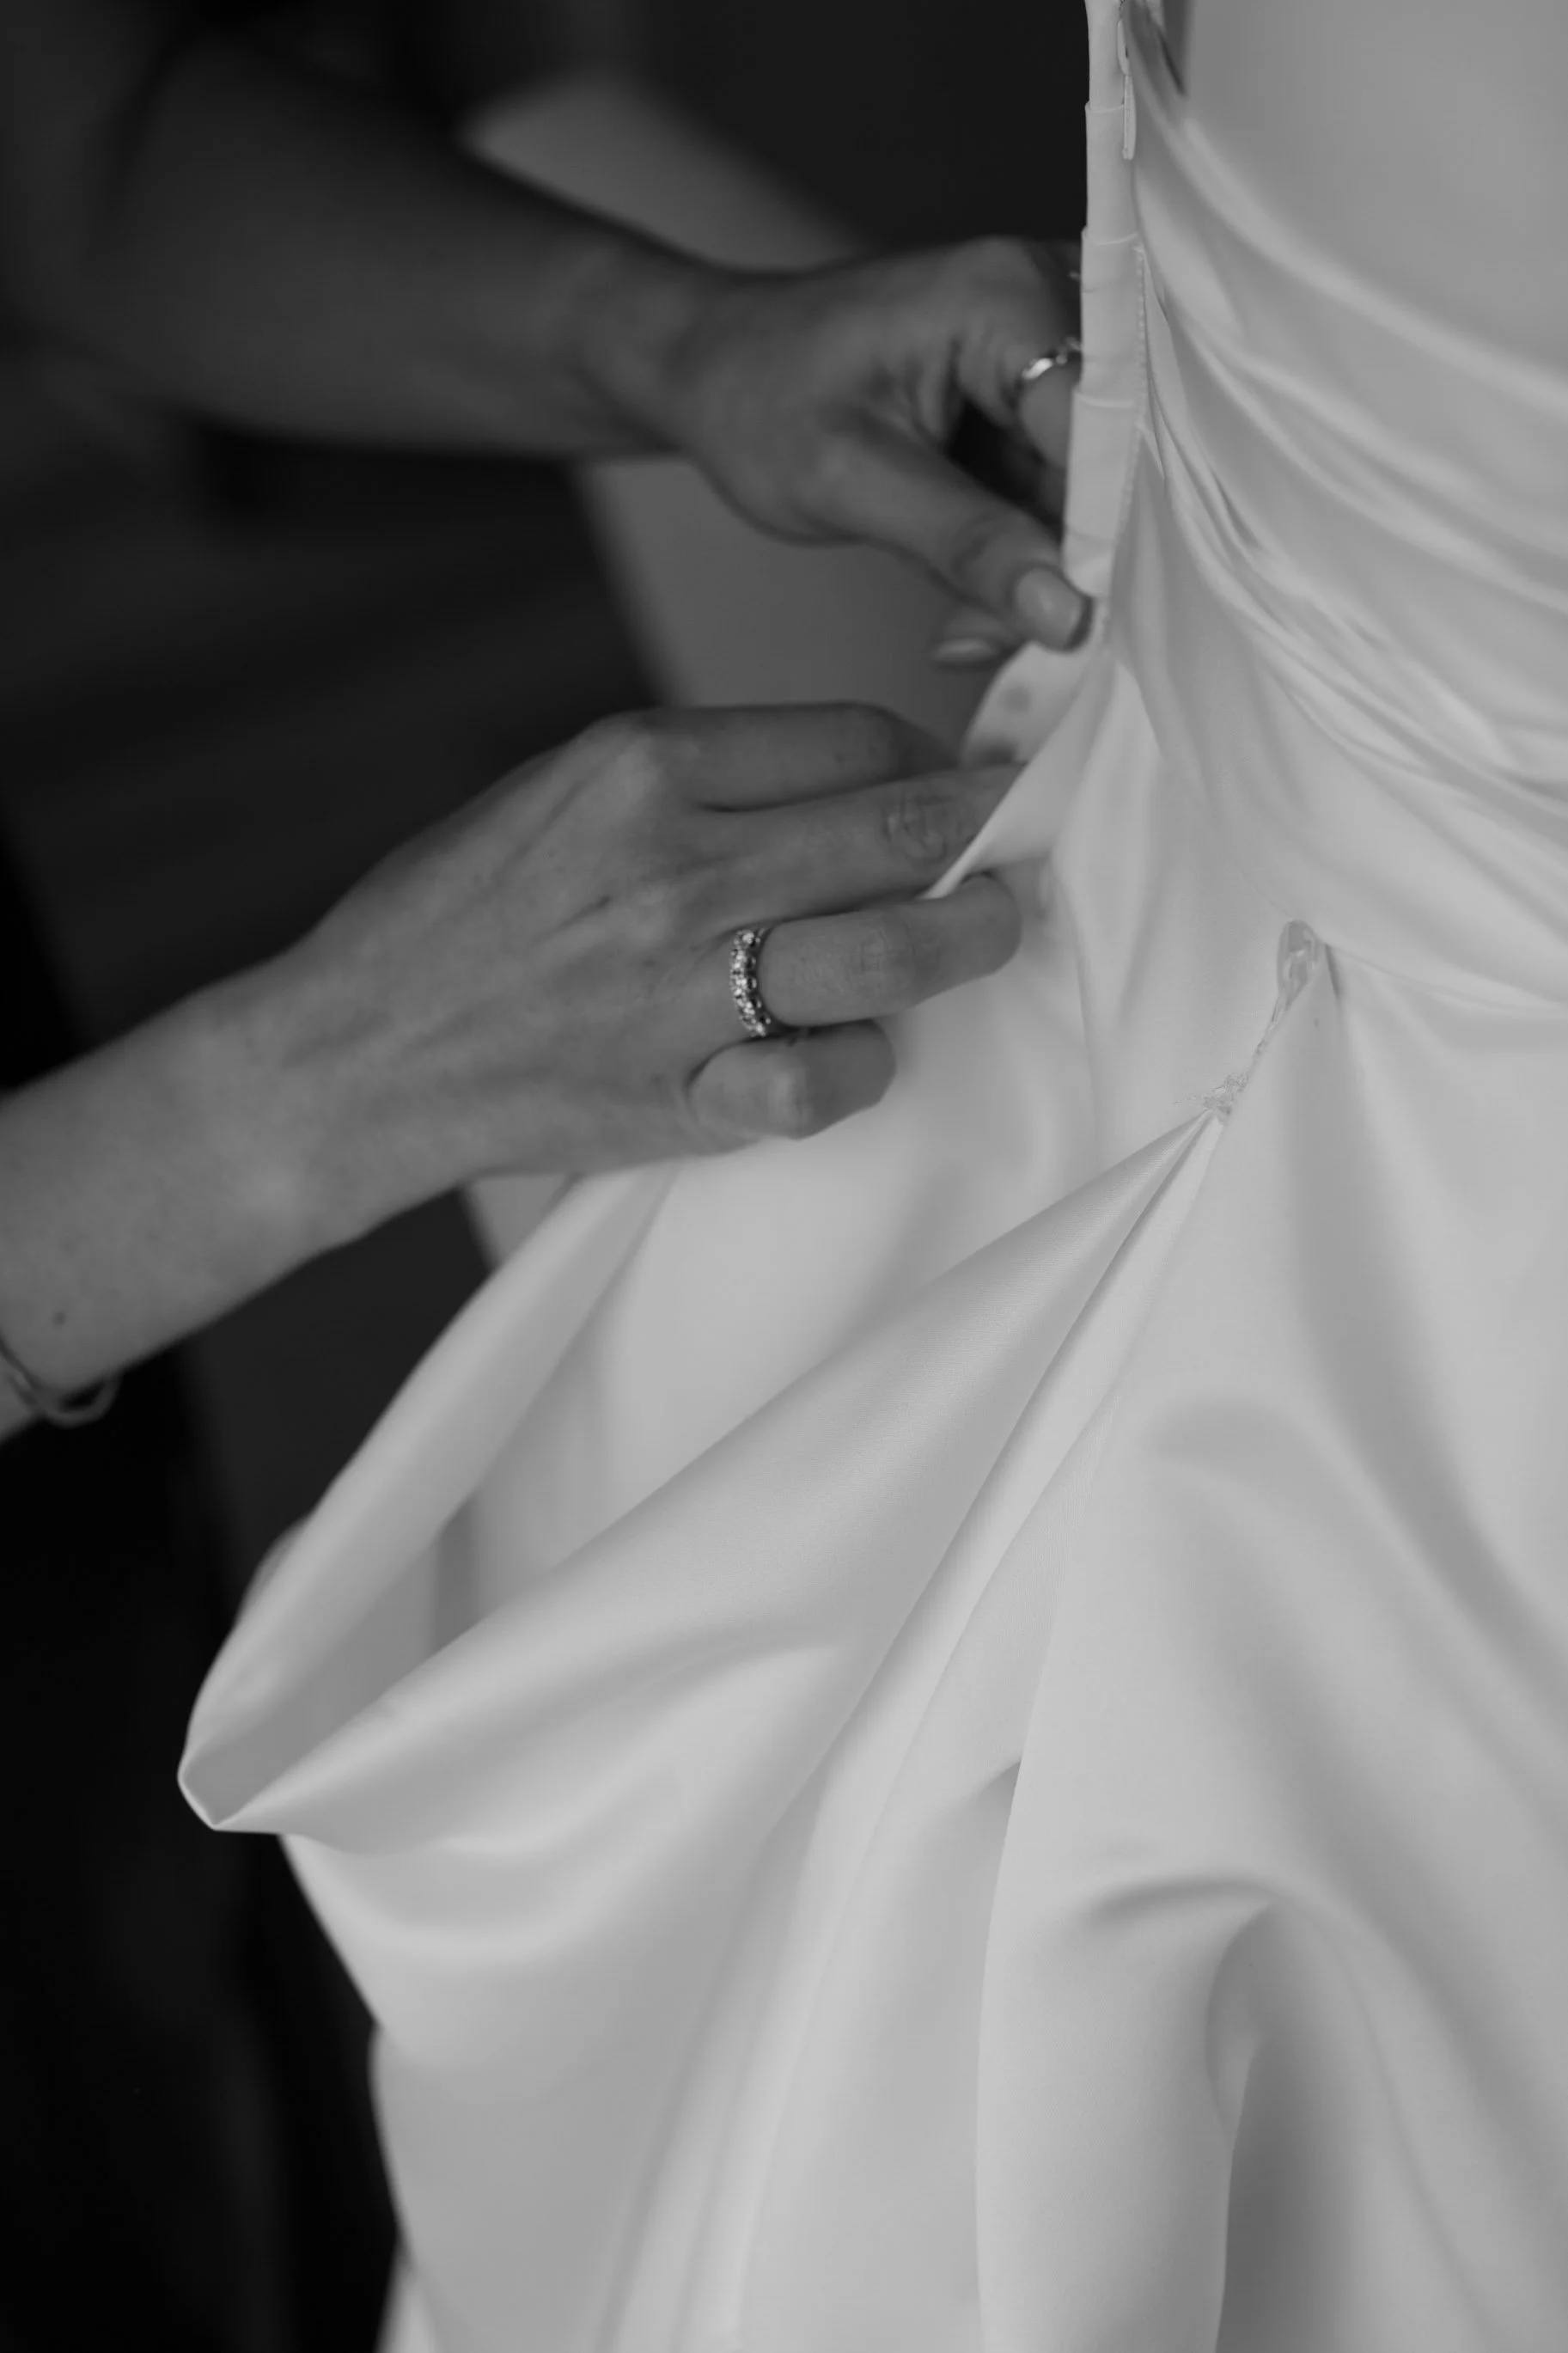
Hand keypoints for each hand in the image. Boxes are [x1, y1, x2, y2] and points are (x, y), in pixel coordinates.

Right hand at [251, 705, 1021, 1246]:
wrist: (357, 1052)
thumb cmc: (455, 914)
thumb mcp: (559, 787)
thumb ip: (698, 775)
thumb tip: (850, 772)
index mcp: (644, 765)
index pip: (856, 738)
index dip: (927, 759)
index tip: (947, 781)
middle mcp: (680, 867)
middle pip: (904, 826)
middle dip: (988, 830)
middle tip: (1018, 840)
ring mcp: (688, 988)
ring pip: (897, 948)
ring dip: (974, 936)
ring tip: (995, 927)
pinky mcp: (687, 1095)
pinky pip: (828, 1079)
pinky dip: (864, 1064)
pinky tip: (856, 1047)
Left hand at [661, 238, 1086, 655]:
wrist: (712, 371)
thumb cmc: (757, 399)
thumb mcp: (851, 482)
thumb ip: (966, 543)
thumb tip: (1068, 612)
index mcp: (1006, 295)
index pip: (1106, 426)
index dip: (1103, 534)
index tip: (1075, 624)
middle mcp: (1046, 302)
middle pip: (1110, 462)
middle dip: (1059, 565)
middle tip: (982, 640)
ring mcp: (1045, 352)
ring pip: (1087, 494)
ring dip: (1032, 575)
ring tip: (961, 629)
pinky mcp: (1033, 402)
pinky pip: (1057, 498)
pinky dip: (1016, 560)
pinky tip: (967, 603)